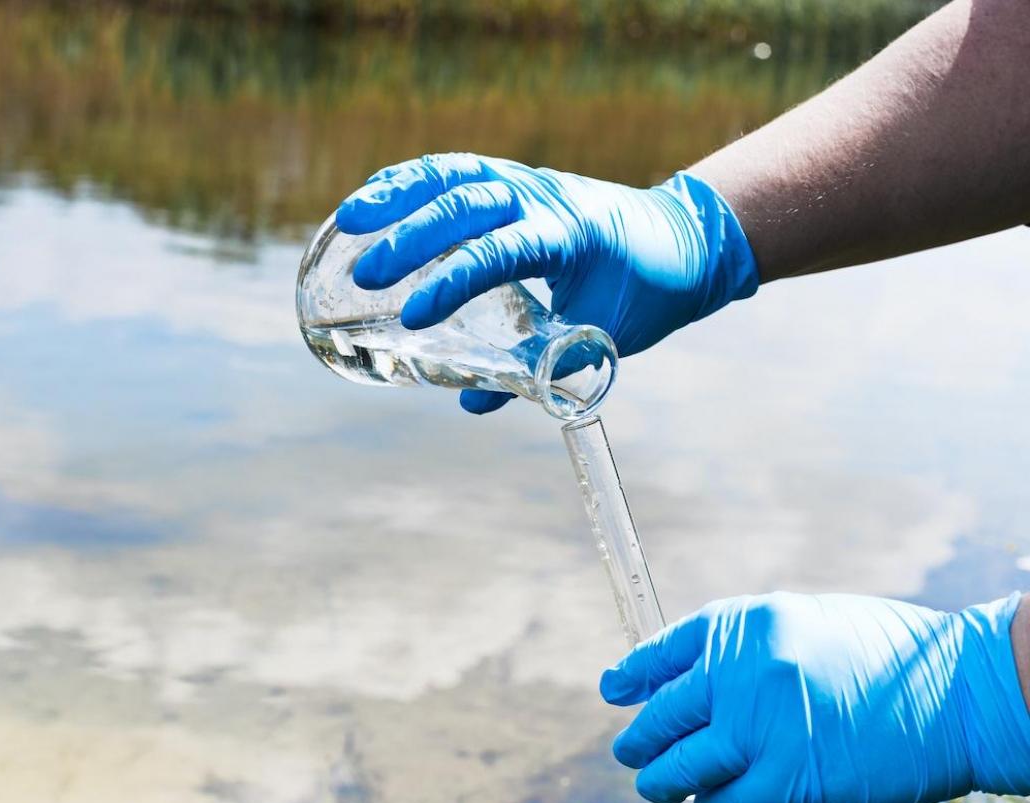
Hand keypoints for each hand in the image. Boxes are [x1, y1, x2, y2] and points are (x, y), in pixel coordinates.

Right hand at [336, 153, 758, 413]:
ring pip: (453, 173)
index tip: (412, 317)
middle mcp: (542, 196)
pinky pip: (453, 171)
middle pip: (466, 203)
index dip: (453, 282)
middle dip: (411, 237)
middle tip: (365, 276)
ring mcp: (524, 180)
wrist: (683, 238)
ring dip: (398, 194)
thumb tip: (471, 402)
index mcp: (570, 234)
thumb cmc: (644, 292)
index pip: (501, 251)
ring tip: (348, 220)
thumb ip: (540, 368)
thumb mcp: (600, 336)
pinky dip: (409, 182)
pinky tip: (371, 203)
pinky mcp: (510, 178)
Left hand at [599, 592, 1029, 802]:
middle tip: (626, 750)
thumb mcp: (803, 625)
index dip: (634, 673)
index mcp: (746, 624)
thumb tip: (690, 677)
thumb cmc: (886, 656)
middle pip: (663, 712)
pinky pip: (725, 798)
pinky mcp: (788, 780)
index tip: (613, 689)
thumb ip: (747, 649)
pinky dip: (712, 801)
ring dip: (659, 778)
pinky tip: (711, 800)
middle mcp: (743, 671)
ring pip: (681, 762)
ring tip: (651, 784)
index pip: (665, 650)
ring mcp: (762, 728)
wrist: (960, 693)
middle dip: (639, 736)